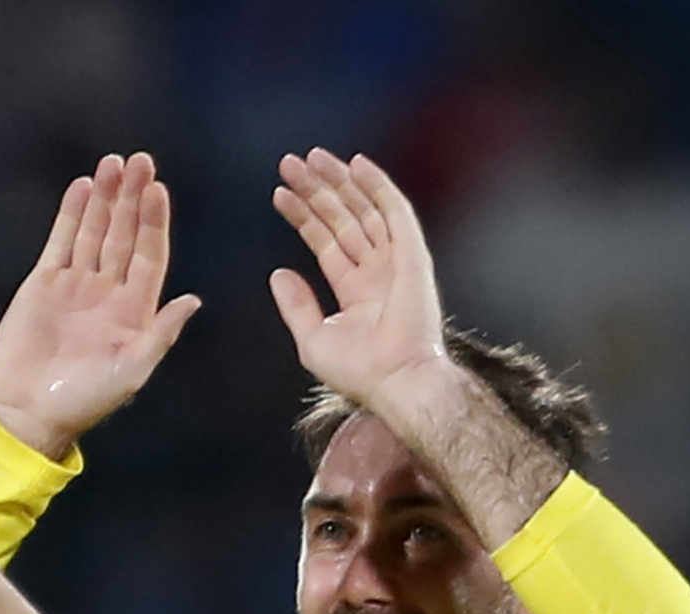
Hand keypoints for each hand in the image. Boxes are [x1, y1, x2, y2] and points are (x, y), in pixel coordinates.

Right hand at [0, 152, 200, 460]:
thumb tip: (193, 300)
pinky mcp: (44, 283)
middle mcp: (108, 291)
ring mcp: (76, 285)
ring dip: (105, 198)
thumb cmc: (85, 400)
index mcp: (134, 310)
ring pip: (94, 231)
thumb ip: (161, 334)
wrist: (30, 412)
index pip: (150, 255)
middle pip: (124, 234)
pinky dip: (71, 214)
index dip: (154, 222)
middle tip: (140, 161)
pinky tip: (82, 187)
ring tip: (112, 163)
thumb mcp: (132, 371)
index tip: (157, 189)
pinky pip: (60, 241)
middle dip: (132, 198)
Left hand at [267, 149, 450, 405]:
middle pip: (342, 218)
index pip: (326, 241)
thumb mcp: (313, 338)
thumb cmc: (357, 372)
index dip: (303, 216)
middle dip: (316, 190)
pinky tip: (355, 164)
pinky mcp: (411, 254)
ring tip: (311, 157)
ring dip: (340, 181)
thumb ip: (297, 305)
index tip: (279, 193)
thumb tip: (278, 273)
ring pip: (365, 208)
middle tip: (289, 163)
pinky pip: (394, 210)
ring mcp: (396, 260)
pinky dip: (377, 185)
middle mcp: (377, 271)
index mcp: (356, 290)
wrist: (394, 380)